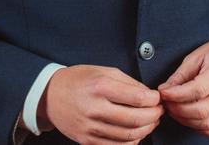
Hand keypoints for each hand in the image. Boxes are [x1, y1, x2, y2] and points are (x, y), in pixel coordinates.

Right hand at [39, 65, 163, 144]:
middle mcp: (95, 109)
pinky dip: (131, 143)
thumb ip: (128, 82)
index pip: (138, 98)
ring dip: (146, 130)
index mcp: (100, 87)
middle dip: (154, 116)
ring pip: (129, 136)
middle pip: (136, 120)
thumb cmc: (78, 80)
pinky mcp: (87, 141)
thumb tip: (149, 95)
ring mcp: (90, 128)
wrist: (50, 96)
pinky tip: (136, 134)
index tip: (157, 98)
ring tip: (150, 122)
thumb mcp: (103, 71)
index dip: (154, 100)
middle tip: (158, 111)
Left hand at [156, 36, 208, 137]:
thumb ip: (180, 74)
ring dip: (187, 121)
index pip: (197, 90)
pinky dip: (201, 128)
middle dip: (178, 110)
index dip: (176, 95)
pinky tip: (192, 118)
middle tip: (168, 103)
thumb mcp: (198, 56)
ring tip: (177, 110)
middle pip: (202, 110)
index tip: (164, 93)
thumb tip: (165, 90)